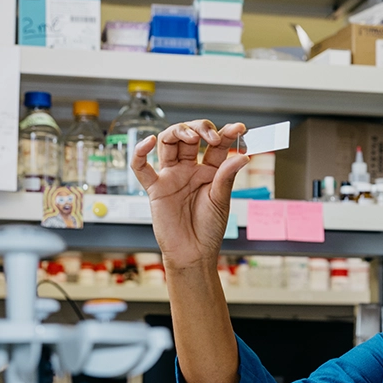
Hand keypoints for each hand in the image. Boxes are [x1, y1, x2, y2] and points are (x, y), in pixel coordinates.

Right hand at [131, 120, 248, 270]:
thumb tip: (242, 156)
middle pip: (189, 136)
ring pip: (167, 143)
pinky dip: (140, 153)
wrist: (193, 254)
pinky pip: (141, 168)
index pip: (216, 145)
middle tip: (213, 137)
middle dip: (201, 129)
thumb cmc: (209, 230)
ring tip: (191, 136)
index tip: (240, 128)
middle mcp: (189, 170)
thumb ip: (227, 176)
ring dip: (177, 132)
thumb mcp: (221, 200)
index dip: (227, 134)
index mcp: (209, 171)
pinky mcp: (155, 188)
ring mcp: (171, 176)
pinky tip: (148, 142)